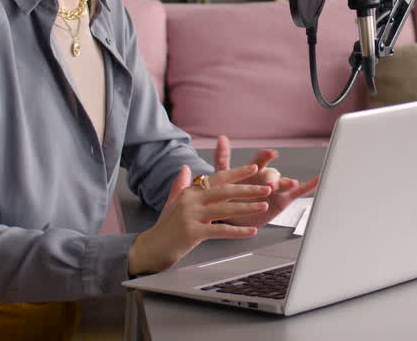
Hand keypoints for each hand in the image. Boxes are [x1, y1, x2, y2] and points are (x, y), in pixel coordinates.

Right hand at [127, 163, 271, 275]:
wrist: (150, 249)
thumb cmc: (165, 228)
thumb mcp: (172, 203)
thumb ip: (180, 185)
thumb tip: (185, 167)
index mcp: (189, 192)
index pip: (217, 178)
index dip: (237, 173)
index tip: (254, 168)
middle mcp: (190, 200)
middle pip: (224, 191)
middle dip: (248, 189)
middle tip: (267, 187)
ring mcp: (190, 216)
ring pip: (224, 209)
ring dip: (246, 207)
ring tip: (263, 205)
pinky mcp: (192, 233)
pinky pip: (219, 230)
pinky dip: (237, 231)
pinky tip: (251, 232)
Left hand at [212, 135, 320, 227]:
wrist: (233, 217)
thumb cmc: (229, 194)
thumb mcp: (223, 176)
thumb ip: (223, 158)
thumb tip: (222, 138)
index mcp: (253, 170)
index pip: (260, 160)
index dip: (265, 156)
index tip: (270, 153)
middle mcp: (266, 177)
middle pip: (272, 173)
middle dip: (272, 177)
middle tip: (269, 184)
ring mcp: (276, 188)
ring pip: (285, 182)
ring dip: (288, 182)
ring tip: (291, 184)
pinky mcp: (284, 199)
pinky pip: (299, 191)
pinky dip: (309, 185)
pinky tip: (318, 179)